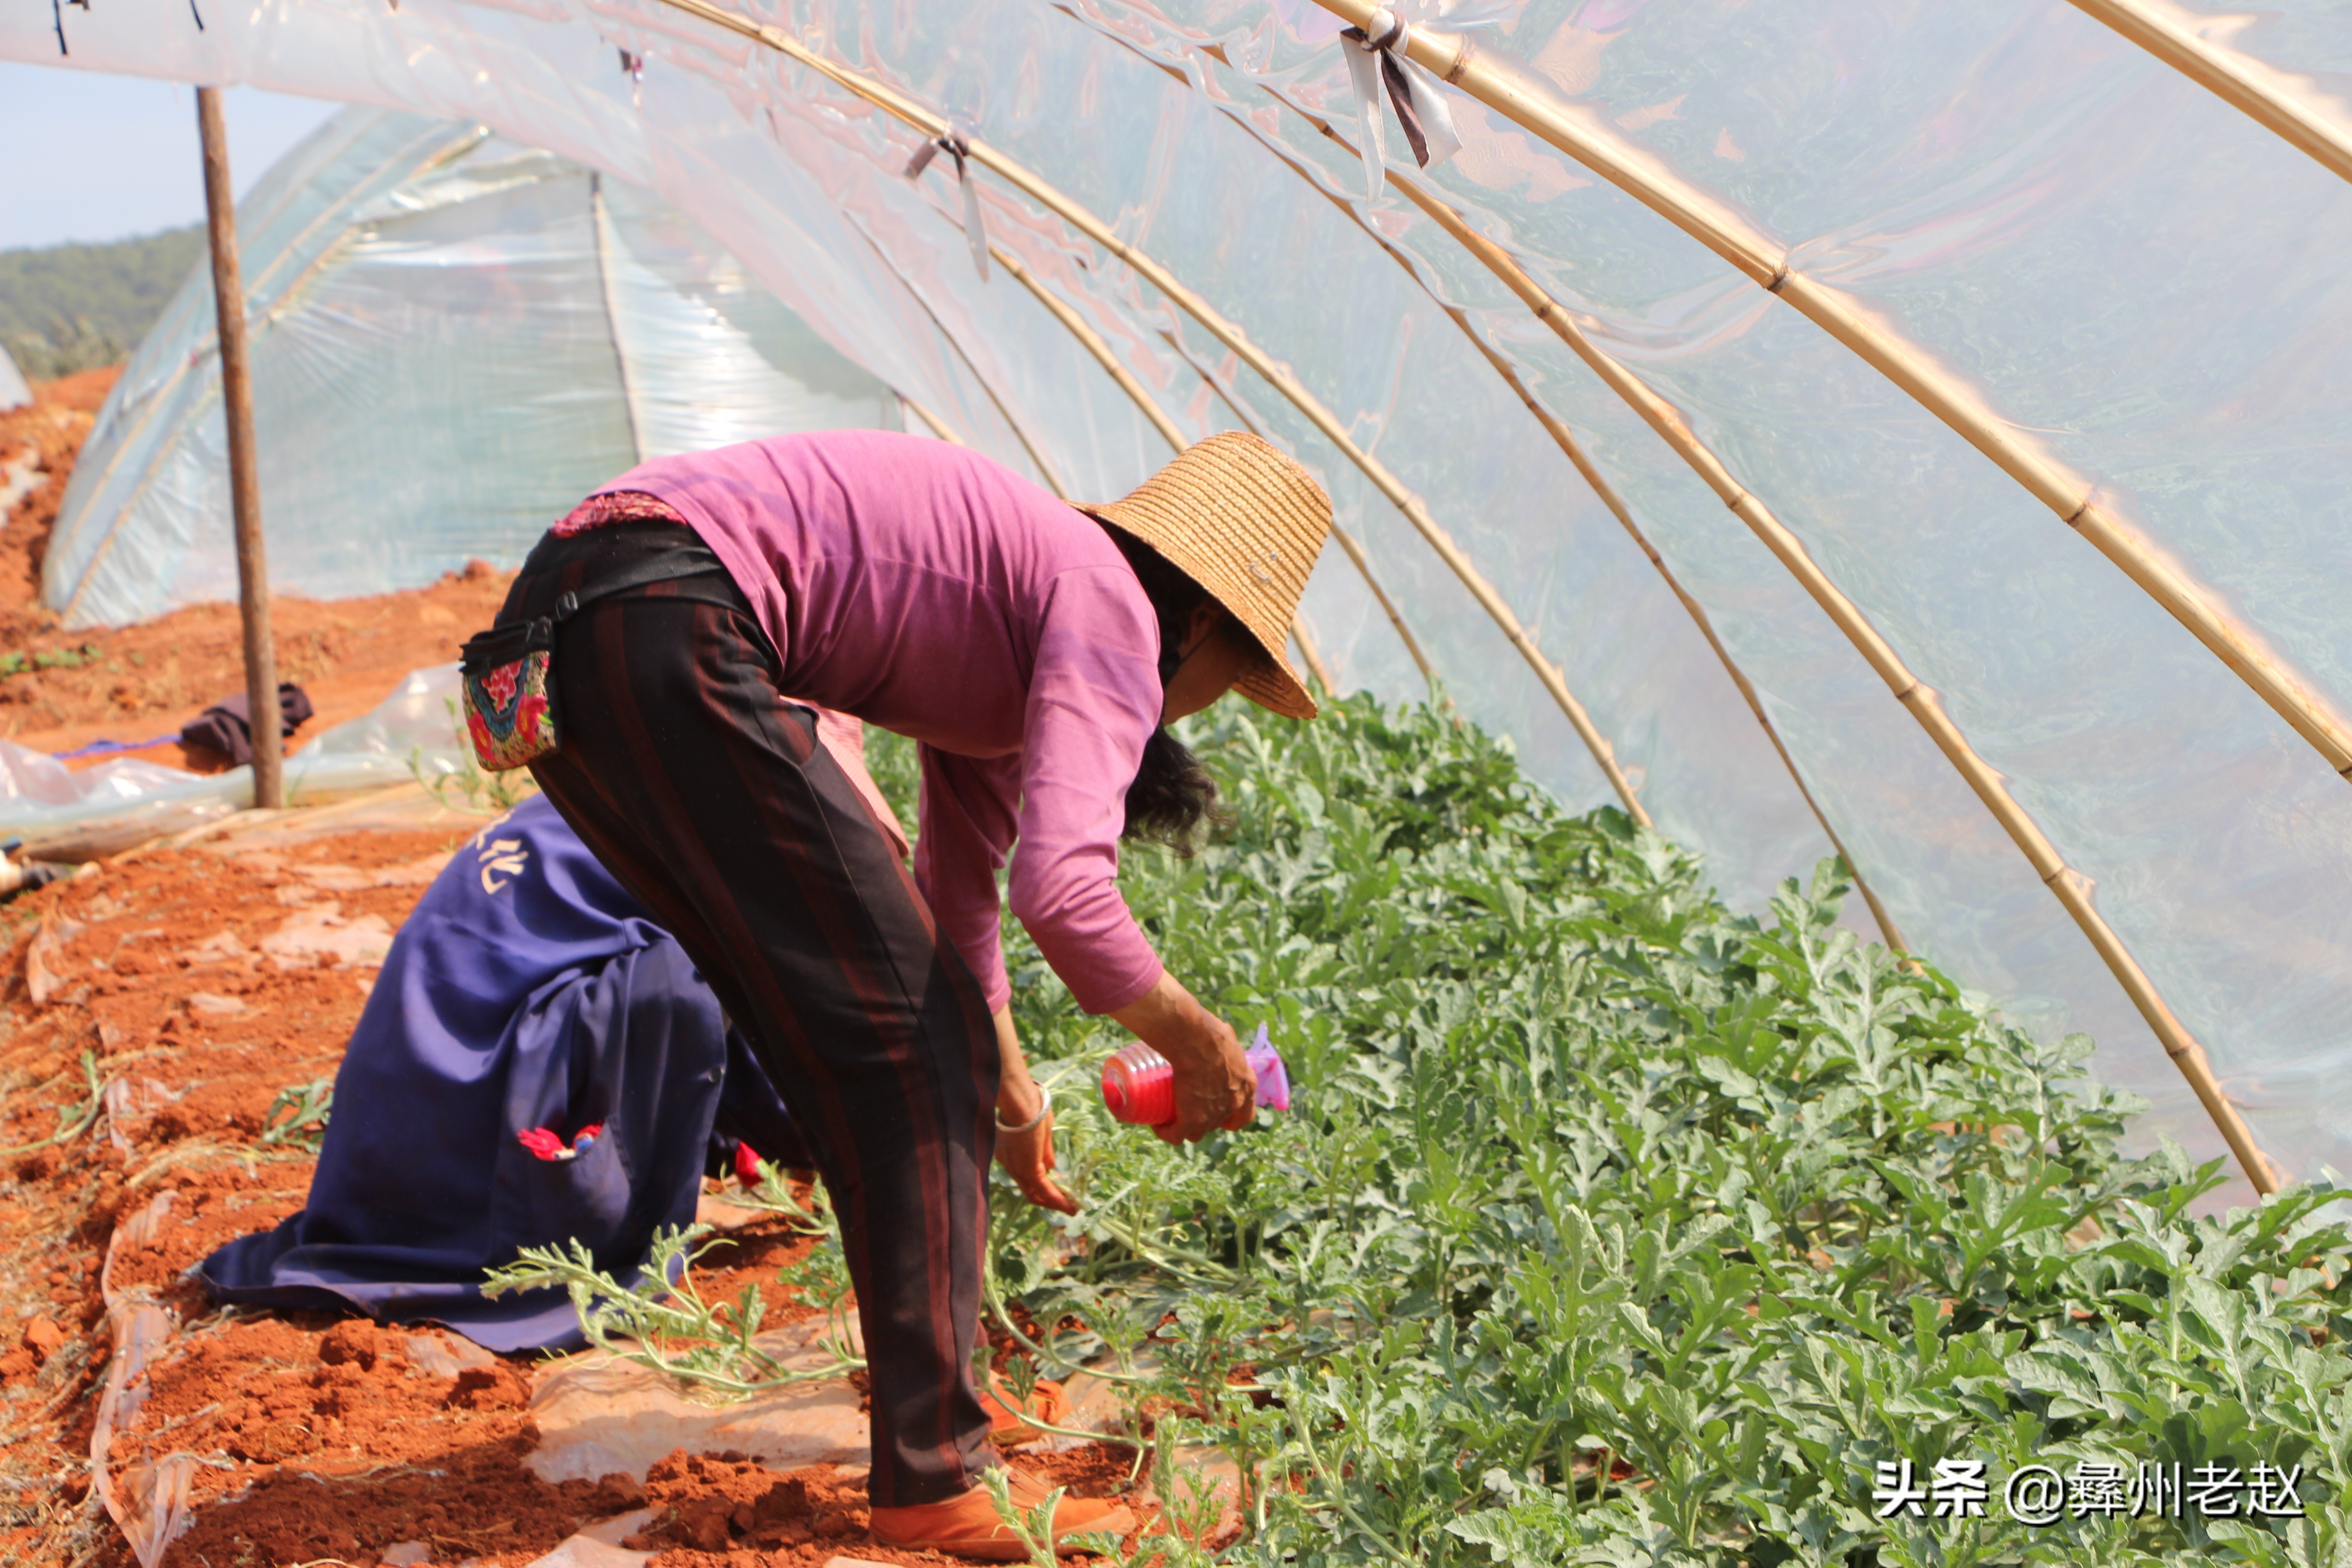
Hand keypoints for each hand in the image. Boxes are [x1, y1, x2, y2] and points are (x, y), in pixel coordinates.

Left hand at [994, 1092, 1077, 1214]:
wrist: (1021, 1102)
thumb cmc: (1031, 1108)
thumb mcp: (1039, 1131)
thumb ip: (1044, 1150)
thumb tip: (1052, 1167)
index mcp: (1010, 1152)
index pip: (1025, 1174)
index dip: (1040, 1182)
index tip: (1056, 1187)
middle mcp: (1011, 1164)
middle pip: (1029, 1189)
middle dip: (1048, 1200)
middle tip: (1065, 1205)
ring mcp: (1019, 1168)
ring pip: (1036, 1193)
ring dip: (1054, 1203)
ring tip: (1071, 1209)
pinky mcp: (1029, 1169)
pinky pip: (1044, 1189)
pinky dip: (1057, 1199)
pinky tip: (1069, 1205)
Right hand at [1109, 971, 1253, 1143]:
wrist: (1195, 1039)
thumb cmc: (1208, 1030)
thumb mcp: (1224, 1035)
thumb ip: (1222, 1038)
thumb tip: (1212, 1029)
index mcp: (1246, 1085)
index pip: (1244, 1113)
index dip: (1230, 1116)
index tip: (1216, 1109)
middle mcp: (1234, 1104)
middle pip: (1218, 1124)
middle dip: (1203, 1120)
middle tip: (1185, 1106)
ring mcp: (1214, 1115)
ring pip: (1196, 1133)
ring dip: (1184, 1128)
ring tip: (1170, 1117)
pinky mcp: (1192, 1119)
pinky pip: (1176, 1135)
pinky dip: (1166, 1132)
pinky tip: (1158, 1125)